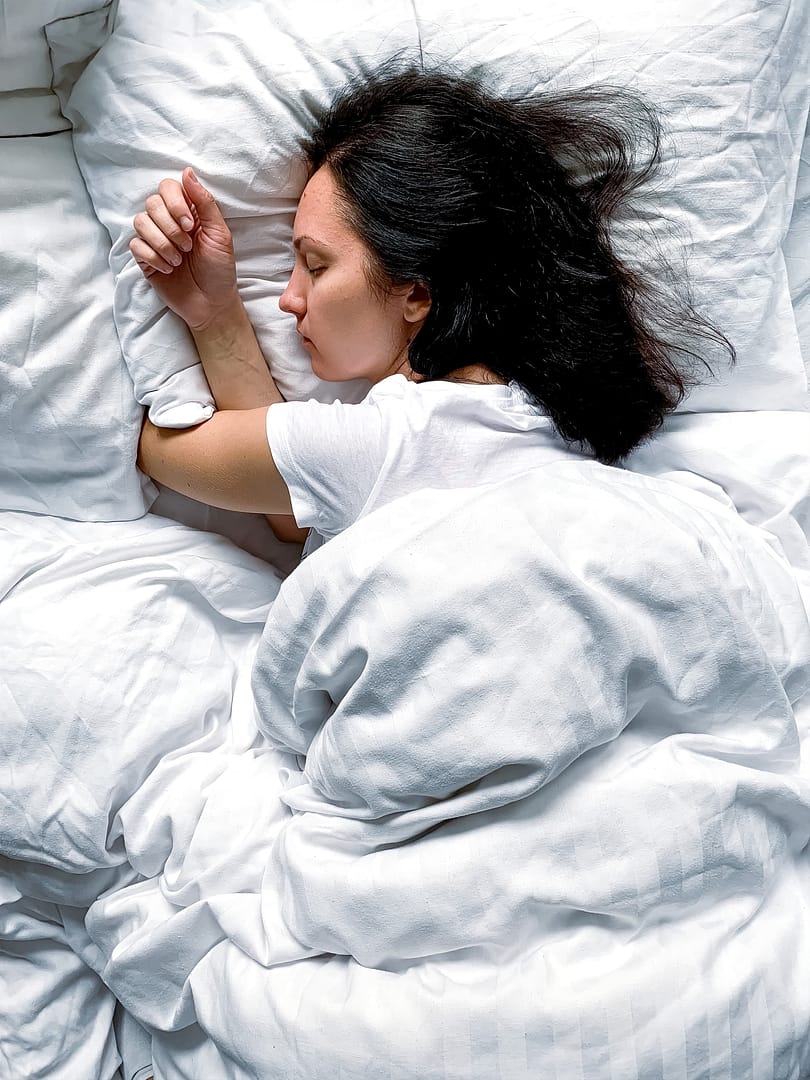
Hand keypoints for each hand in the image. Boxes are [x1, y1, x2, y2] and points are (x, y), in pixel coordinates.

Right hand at [130, 167, 238, 330]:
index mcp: (188, 211)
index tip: (190, 224)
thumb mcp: (220, 234)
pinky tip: (168, 269)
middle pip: (152, 203)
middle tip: (187, 246)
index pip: (167, 187)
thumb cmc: (219, 269)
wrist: (212, 303)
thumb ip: (204, 202)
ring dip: (162, 243)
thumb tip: (187, 171)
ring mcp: (155, 239)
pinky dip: (153, 257)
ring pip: (140, 222)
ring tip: (179, 260)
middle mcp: (168, 221)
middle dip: (170, 226)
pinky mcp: (145, 258)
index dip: (175, 202)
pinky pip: (136, 245)